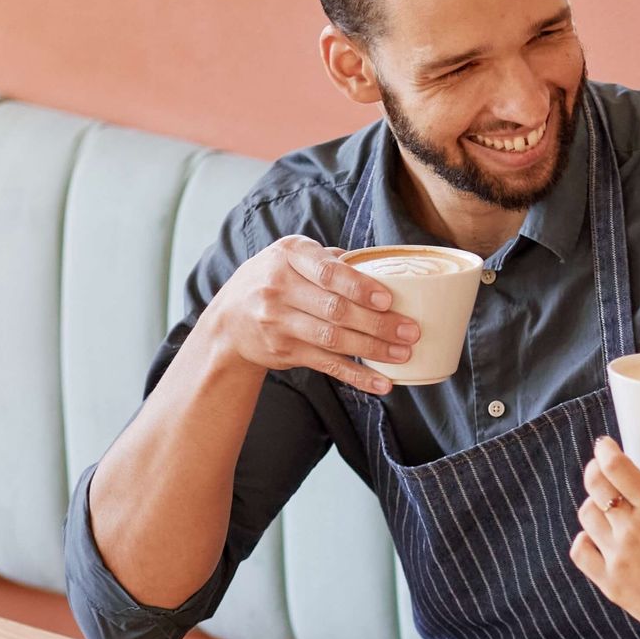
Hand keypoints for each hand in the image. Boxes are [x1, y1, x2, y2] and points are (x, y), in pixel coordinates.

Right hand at [198, 235, 417, 393]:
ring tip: (404, 354)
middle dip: (377, 323)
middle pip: (335, 309)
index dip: (359, 287)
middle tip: (410, 331)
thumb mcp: (293, 257)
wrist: (229, 319)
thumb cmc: (275, 279)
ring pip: (333, 339)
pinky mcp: (285, 352)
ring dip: (373, 349)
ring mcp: (279, 322)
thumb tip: (385, 266)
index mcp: (289, 256)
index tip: (389, 299)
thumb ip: (332, 259)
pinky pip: (327, 366)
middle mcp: (279, 288)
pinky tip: (382, 383)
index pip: (328, 272)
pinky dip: (357, 376)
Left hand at [570, 434, 639, 638]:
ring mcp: (617, 558)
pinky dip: (584, 538)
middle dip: (595, 470)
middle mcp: (631, 531)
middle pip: (594, 487)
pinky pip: (581, 552)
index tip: (606, 445)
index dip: (605, 451)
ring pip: (586, 517)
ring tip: (608, 504)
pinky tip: (598, 536)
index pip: (615, 468)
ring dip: (593, 503)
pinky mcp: (611, 583)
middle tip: (602, 468)